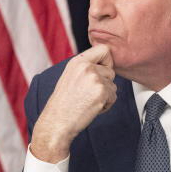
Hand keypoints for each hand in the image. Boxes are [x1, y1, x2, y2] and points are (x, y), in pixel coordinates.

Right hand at [30, 45, 116, 162]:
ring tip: (88, 101)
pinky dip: (106, 105)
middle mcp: (86, 67)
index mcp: (77, 61)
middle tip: (89, 93)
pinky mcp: (102, 92)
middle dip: (105, 83)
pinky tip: (91, 108)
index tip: (101, 71)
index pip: (104, 50)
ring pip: (113, 85)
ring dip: (105, 95)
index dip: (106, 61)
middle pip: (111, 71)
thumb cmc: (62, 104)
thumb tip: (104, 66)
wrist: (57, 122)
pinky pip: (113, 97)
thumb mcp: (70, 77)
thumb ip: (85, 69)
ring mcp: (95, 79)